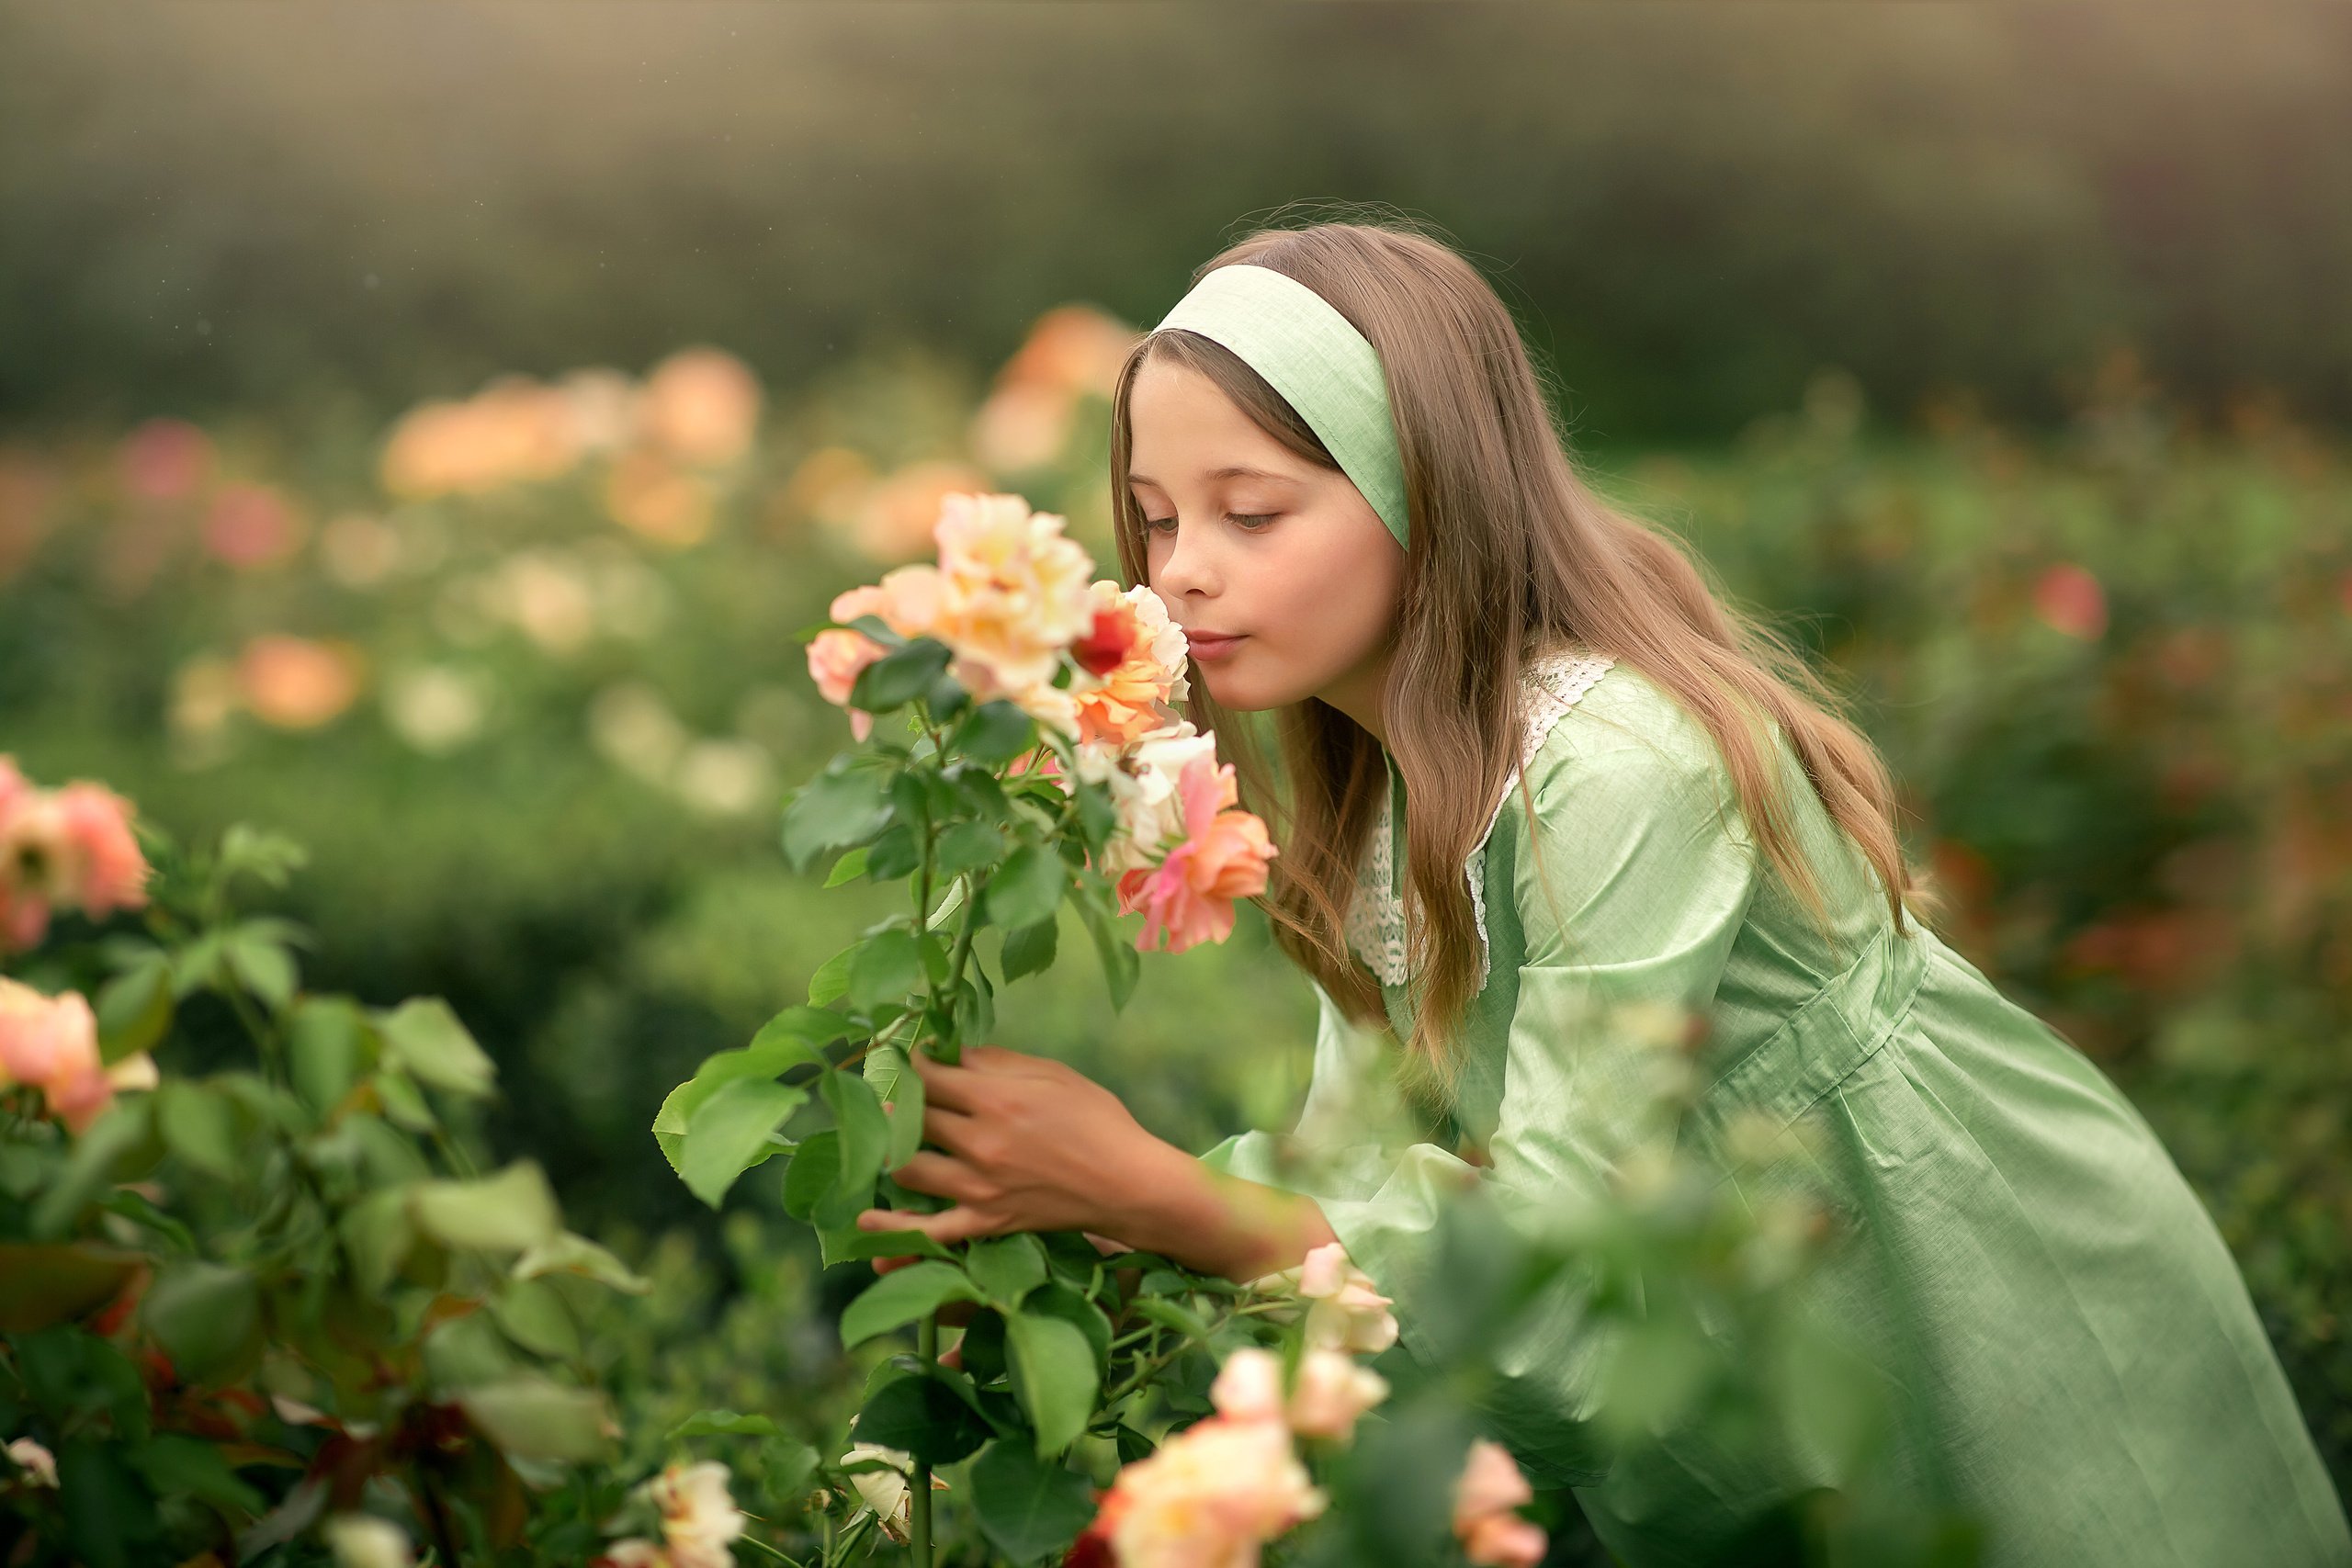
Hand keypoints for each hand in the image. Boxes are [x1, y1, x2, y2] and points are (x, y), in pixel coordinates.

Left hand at [858, 1045, 1183, 1249]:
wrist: (1127, 1184)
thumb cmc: (1097, 1120)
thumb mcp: (1051, 1073)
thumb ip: (996, 1061)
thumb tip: (950, 1051)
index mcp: (996, 1099)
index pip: (928, 1076)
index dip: (908, 1064)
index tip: (901, 1058)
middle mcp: (980, 1142)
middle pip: (912, 1117)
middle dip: (896, 1100)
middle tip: (890, 1093)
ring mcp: (979, 1187)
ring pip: (907, 1167)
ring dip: (889, 1150)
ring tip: (886, 1138)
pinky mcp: (986, 1222)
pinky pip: (930, 1231)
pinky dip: (894, 1227)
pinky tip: (866, 1220)